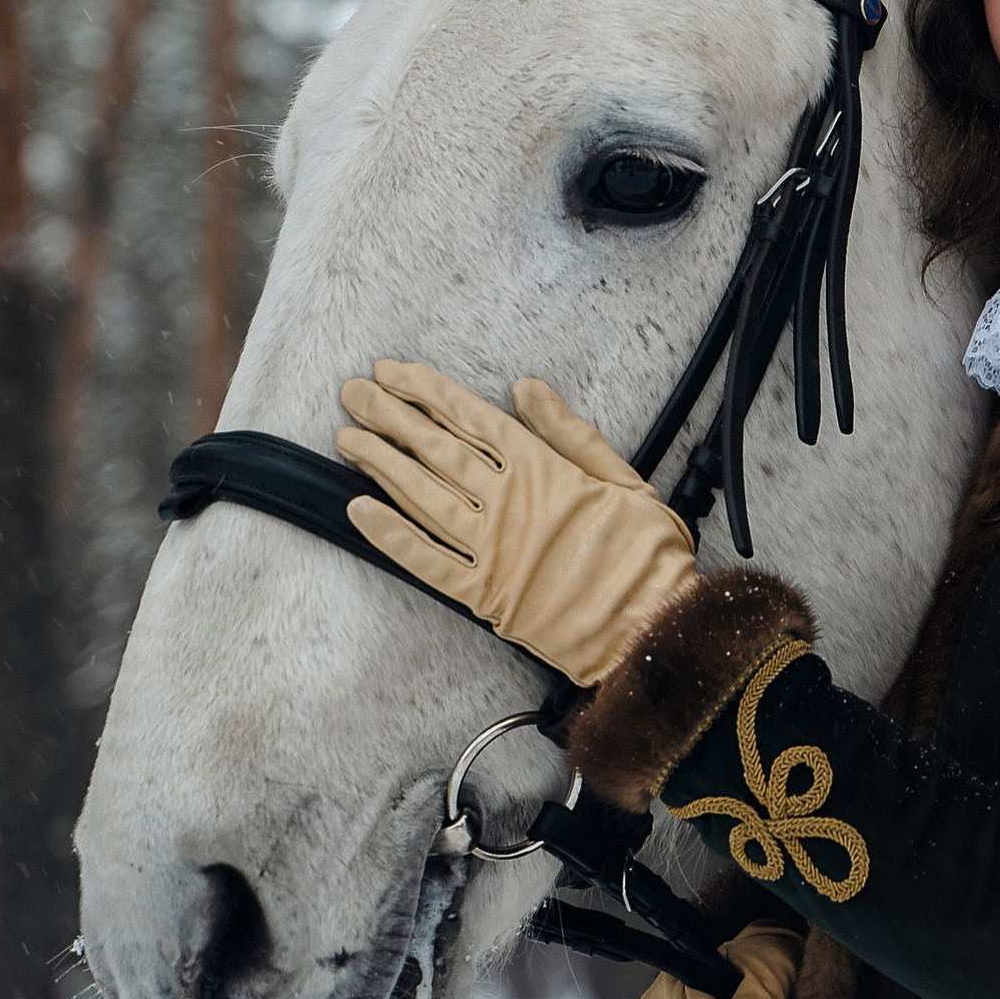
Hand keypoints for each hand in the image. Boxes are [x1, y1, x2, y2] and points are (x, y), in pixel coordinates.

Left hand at [335, 360, 696, 683]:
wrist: (651, 626)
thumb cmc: (644, 555)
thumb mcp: (623, 478)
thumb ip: (571, 432)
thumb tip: (526, 388)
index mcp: (542, 471)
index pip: (472, 419)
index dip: (428, 392)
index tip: (393, 372)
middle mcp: (508, 504)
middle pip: (437, 450)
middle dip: (391, 418)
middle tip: (354, 394)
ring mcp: (491, 549)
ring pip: (423, 497)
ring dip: (382, 466)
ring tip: (348, 439)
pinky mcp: (483, 594)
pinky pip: (426, 561)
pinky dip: (391, 537)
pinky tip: (360, 511)